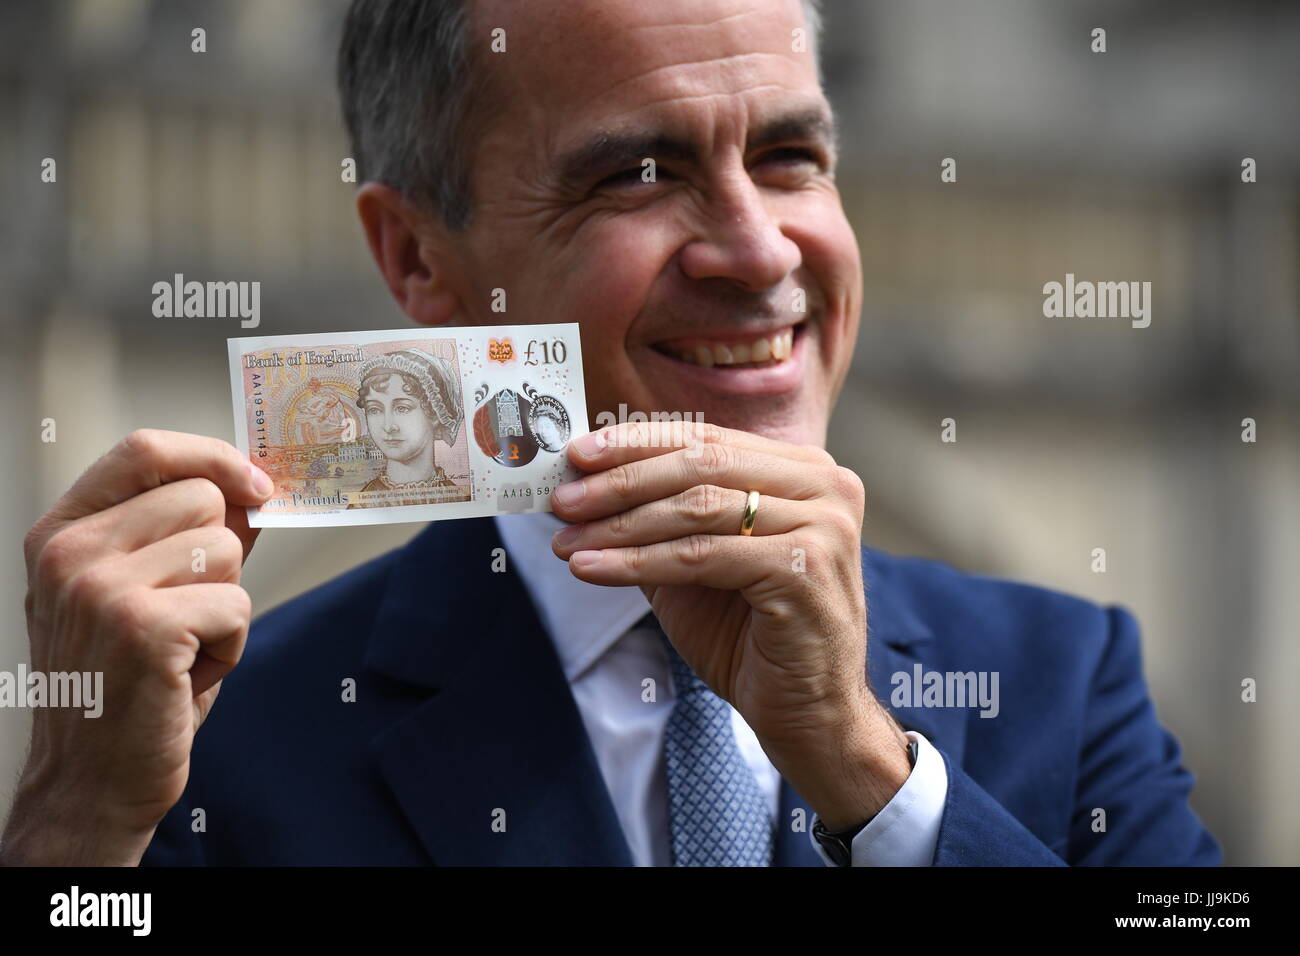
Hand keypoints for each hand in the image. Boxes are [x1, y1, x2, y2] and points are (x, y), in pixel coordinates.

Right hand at [0, 430, 271, 864]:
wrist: (92, 780)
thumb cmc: (126, 683)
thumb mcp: (142, 592)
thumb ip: (186, 534)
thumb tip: (250, 487)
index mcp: (62, 532)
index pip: (143, 450)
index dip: (212, 456)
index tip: (255, 485)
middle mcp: (69, 552)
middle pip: (202, 498)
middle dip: (221, 556)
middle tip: (188, 612)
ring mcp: (100, 587)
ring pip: (225, 549)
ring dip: (226, 604)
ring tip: (183, 648)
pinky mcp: (143, 627)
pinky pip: (237, 602)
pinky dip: (231, 643)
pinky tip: (188, 675)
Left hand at [550, 420, 911, 828]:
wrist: (808, 713)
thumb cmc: (752, 635)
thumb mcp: (698, 562)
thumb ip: (660, 517)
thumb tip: (585, 484)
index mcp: (803, 469)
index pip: (707, 438)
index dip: (636, 442)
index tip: (577, 454)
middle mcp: (824, 485)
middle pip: (701, 464)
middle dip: (620, 481)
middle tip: (561, 500)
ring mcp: (821, 525)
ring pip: (697, 508)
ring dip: (619, 524)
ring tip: (565, 540)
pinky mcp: (803, 570)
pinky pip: (701, 556)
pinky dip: (637, 562)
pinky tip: (591, 568)